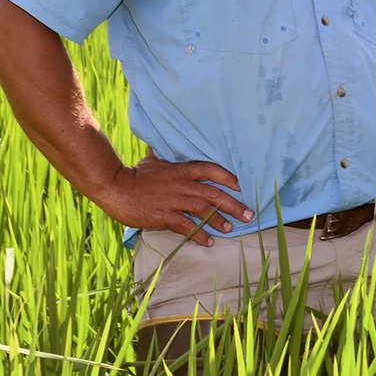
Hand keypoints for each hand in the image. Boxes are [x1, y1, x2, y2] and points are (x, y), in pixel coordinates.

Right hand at [97, 150, 253, 246]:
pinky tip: (209, 242)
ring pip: (204, 211)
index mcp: (182, 170)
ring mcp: (174, 201)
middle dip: (235, 205)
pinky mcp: (164, 216)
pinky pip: (187, 227)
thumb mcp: (154, 159)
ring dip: (220, 221)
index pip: (212, 170)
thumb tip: (165, 144)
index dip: (229, 178)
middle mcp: (183, 185)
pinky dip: (200, 234)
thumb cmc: (134, 174)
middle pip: (215, 194)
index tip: (241, 186)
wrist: (115, 187)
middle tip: (249, 215)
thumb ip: (166, 155)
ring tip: (231, 229)